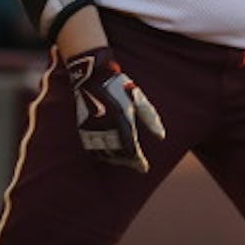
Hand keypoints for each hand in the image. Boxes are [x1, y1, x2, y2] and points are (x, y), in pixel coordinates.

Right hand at [65, 47, 165, 172]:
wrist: (92, 77)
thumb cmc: (119, 87)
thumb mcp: (139, 99)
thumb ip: (150, 118)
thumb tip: (161, 136)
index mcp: (122, 120)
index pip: (131, 149)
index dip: (138, 161)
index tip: (144, 168)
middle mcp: (106, 127)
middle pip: (118, 154)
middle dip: (129, 161)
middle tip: (137, 164)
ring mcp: (93, 128)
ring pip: (105, 153)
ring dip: (116, 159)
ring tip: (125, 161)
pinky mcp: (83, 128)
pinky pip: (92, 148)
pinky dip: (101, 155)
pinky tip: (108, 155)